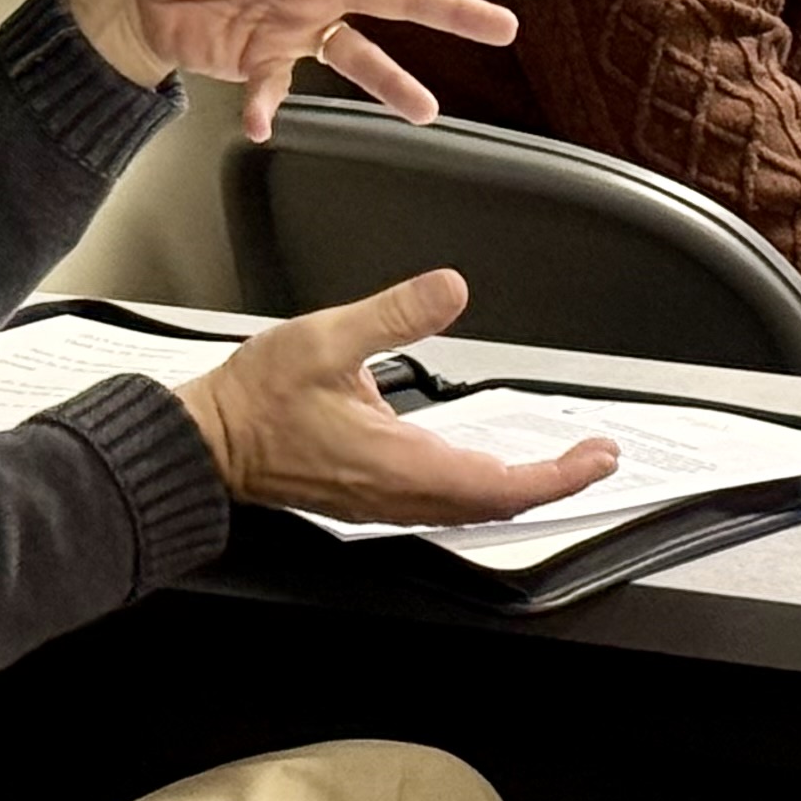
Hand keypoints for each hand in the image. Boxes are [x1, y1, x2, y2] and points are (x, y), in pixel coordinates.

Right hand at [172, 271, 619, 526]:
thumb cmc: (254, 401)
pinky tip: (486, 466)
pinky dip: (482, 489)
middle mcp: (397, 492)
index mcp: (397, 462)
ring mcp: (384, 501)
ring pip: (471, 509)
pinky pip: (443, 504)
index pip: (501, 485)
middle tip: (592, 457)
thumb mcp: (327, 337)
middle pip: (496, 505)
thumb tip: (449, 291)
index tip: (595, 456)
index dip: (557, 476)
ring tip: (556, 462)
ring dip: (520, 488)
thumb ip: (394, 314)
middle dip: (554, 483)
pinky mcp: (370, 497)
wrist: (206, 442)